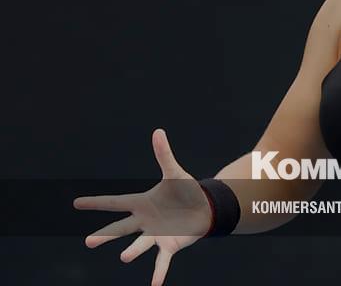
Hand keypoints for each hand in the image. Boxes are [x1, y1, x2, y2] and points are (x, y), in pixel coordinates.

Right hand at [74, 128, 211, 285]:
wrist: (204, 208)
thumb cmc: (186, 191)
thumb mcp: (175, 173)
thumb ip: (164, 154)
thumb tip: (158, 131)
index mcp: (141, 203)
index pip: (115, 202)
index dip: (96, 202)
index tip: (76, 202)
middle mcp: (144, 221)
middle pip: (120, 228)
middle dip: (105, 234)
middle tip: (89, 241)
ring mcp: (155, 235)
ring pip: (139, 244)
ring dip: (132, 251)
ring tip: (124, 257)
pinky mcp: (169, 245)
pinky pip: (162, 261)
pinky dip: (159, 273)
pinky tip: (155, 285)